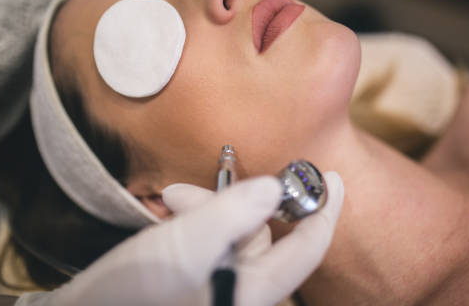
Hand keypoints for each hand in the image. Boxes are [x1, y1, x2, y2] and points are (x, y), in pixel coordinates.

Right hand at [163, 172, 344, 304]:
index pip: (306, 249)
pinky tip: (171, 213)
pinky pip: (214, 243)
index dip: (322, 210)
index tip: (331, 176)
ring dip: (206, 209)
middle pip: (260, 235)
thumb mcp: (188, 243)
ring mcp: (222, 287)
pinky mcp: (200, 283)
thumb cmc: (137, 291)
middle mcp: (245, 292)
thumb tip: (274, 188)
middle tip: (186, 190)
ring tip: (170, 200)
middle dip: (230, 203)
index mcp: (255, 292)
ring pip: (233, 235)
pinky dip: (197, 223)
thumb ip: (234, 213)